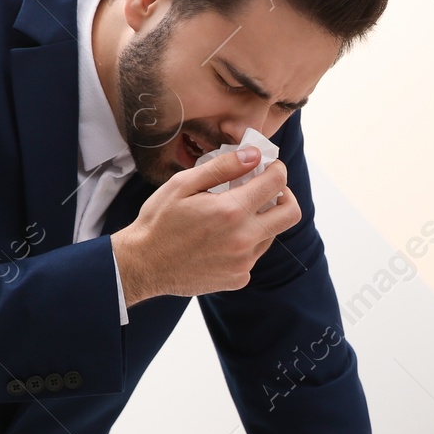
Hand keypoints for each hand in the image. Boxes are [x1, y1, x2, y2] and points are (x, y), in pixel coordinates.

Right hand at [112, 147, 299, 304]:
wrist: (142, 265)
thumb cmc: (158, 221)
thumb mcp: (183, 184)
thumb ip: (223, 167)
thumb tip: (253, 155)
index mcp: (231, 211)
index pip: (277, 183)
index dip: (276, 169)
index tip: (268, 167)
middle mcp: (243, 239)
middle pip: (291, 213)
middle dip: (284, 195)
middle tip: (267, 190)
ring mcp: (243, 262)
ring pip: (271, 234)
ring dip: (261, 220)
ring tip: (233, 215)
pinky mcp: (238, 278)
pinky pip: (254, 255)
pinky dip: (246, 242)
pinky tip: (221, 239)